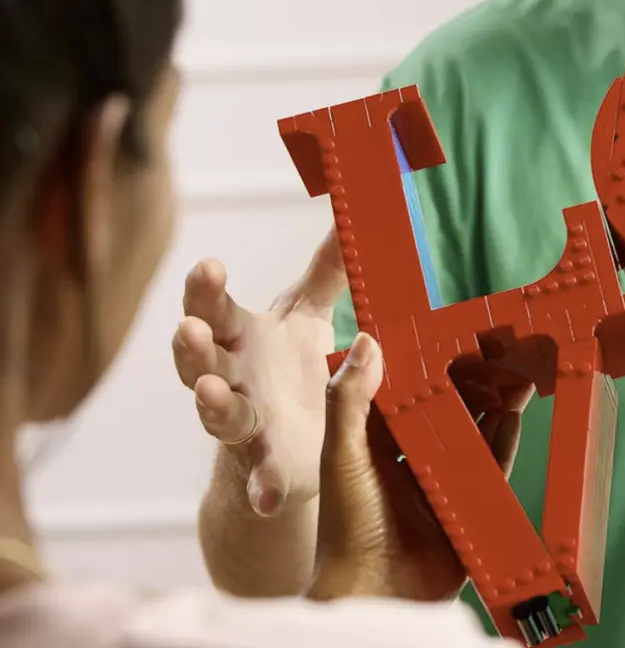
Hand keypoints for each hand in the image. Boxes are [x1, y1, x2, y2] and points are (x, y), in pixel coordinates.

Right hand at [173, 230, 344, 515]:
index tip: (209, 264)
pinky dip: (262, 489)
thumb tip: (348, 211)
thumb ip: (328, 270)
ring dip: (211, 404)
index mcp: (240, 339)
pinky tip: (268, 500)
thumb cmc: (290, 369)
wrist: (290, 446)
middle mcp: (231, 379)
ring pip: (216, 414)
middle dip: (189, 342)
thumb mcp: (307, 316)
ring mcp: (245, 425)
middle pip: (198, 358)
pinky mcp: (265, 467)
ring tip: (207, 392)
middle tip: (188, 327)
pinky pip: (259, 481)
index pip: (214, 308)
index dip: (206, 288)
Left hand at [307, 333, 531, 601]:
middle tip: (493, 352)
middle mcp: (407, 458)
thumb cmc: (346, 532)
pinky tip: (515, 418)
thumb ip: (349, 403)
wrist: (375, 593)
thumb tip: (367, 343)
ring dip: (493, 406)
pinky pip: (490, 467)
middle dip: (470, 382)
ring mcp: (439, 482)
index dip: (425, 363)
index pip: (403, 392)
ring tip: (515, 377)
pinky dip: (504, 441)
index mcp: (372, 443)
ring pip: (472, 433)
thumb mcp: (342, 457)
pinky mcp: (465, 505)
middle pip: (445, 409)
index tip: (447, 334)